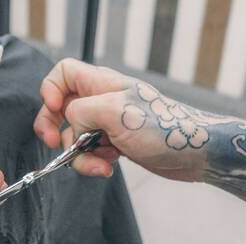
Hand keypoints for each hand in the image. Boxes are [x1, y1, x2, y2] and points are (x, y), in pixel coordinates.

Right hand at [34, 59, 206, 181]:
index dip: (51, 90)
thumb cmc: (163, 129)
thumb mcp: (116, 113)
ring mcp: (107, 124)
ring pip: (73, 137)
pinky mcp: (114, 144)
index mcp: (101, 84)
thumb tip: (70, 127)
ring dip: (79, 155)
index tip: (55, 110)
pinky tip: (110, 166)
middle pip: (60, 109)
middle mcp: (101, 101)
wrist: (194, 153)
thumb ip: (82, 112)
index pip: (63, 73)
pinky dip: (93, 162)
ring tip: (101, 163)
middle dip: (54, 129)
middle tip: (55, 145)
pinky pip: (89, 152)